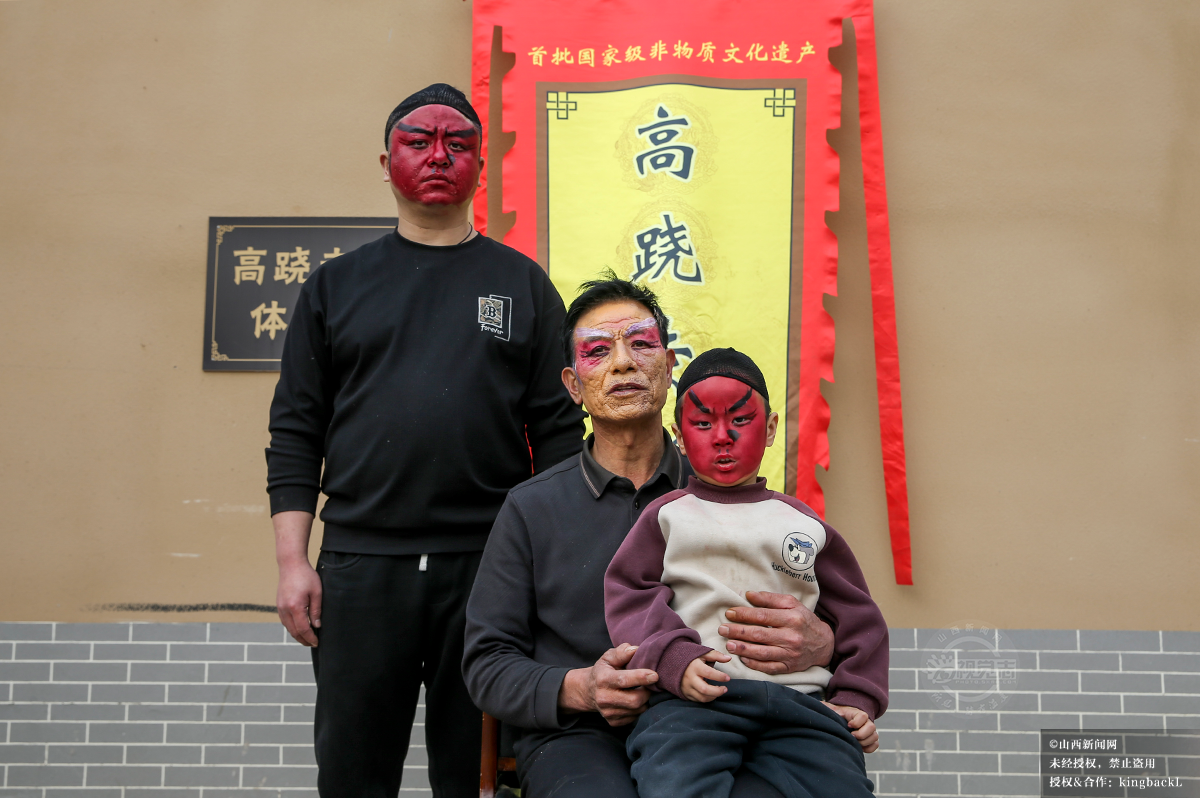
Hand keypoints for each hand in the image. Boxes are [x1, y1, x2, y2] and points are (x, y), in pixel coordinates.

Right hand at [277, 559, 321, 646]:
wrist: (290, 564)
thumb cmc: (306, 576)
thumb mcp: (317, 592)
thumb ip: (317, 610)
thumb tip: (317, 626)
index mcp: (295, 607)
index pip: (303, 629)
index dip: (310, 638)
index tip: (317, 643)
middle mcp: (285, 609)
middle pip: (294, 631)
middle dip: (303, 640)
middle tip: (313, 644)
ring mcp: (280, 607)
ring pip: (288, 627)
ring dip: (297, 635)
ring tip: (307, 638)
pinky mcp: (279, 605)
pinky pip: (284, 621)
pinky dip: (292, 627)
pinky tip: (299, 628)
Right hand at [558, 644, 658, 725]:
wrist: (588, 690)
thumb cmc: (603, 670)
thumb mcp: (609, 657)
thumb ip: (622, 652)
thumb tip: (636, 650)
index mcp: (603, 679)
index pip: (623, 680)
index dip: (640, 678)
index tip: (655, 675)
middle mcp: (603, 698)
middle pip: (634, 700)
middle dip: (647, 692)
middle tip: (650, 684)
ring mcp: (607, 712)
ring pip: (637, 710)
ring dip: (644, 700)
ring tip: (641, 690)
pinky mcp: (613, 722)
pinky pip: (634, 717)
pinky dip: (639, 708)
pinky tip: (634, 699)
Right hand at [680, 650, 730, 702]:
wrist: (673, 663)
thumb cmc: (690, 658)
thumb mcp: (702, 653)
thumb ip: (716, 655)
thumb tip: (728, 658)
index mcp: (694, 666)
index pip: (709, 673)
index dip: (720, 677)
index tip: (728, 678)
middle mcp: (690, 678)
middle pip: (705, 689)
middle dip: (717, 691)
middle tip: (725, 689)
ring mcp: (686, 687)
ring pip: (701, 697)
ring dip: (713, 697)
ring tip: (719, 691)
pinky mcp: (685, 693)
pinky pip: (697, 700)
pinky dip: (706, 698)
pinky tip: (711, 694)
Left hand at [718, 591, 833, 674]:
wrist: (824, 644)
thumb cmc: (804, 620)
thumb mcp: (792, 604)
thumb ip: (770, 599)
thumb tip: (748, 595)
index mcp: (792, 618)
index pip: (763, 616)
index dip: (744, 614)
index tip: (729, 613)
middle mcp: (791, 637)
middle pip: (760, 634)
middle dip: (738, 632)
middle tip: (722, 629)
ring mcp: (790, 654)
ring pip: (763, 653)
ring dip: (743, 649)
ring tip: (728, 645)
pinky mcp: (789, 667)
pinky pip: (769, 667)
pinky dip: (755, 664)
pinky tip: (743, 659)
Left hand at [823, 702, 878, 752]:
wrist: (840, 721)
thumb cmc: (835, 715)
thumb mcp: (831, 710)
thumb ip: (828, 708)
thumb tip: (825, 708)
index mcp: (856, 713)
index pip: (863, 716)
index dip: (857, 722)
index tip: (848, 725)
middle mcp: (865, 722)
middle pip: (872, 727)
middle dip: (862, 734)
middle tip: (851, 736)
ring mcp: (868, 731)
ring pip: (875, 737)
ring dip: (865, 742)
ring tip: (854, 742)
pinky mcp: (869, 740)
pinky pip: (875, 745)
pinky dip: (869, 748)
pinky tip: (859, 748)